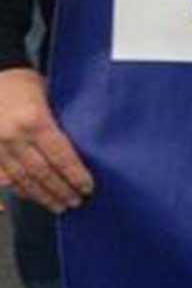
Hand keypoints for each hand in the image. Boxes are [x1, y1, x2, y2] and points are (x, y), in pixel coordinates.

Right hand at [0, 68, 90, 212]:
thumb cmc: (24, 82)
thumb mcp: (48, 95)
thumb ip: (58, 121)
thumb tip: (78, 144)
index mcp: (36, 120)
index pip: (61, 156)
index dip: (75, 175)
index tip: (87, 187)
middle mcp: (16, 136)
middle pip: (42, 172)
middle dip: (61, 190)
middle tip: (75, 202)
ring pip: (23, 179)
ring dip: (42, 195)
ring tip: (58, 205)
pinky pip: (5, 176)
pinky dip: (19, 189)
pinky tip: (31, 197)